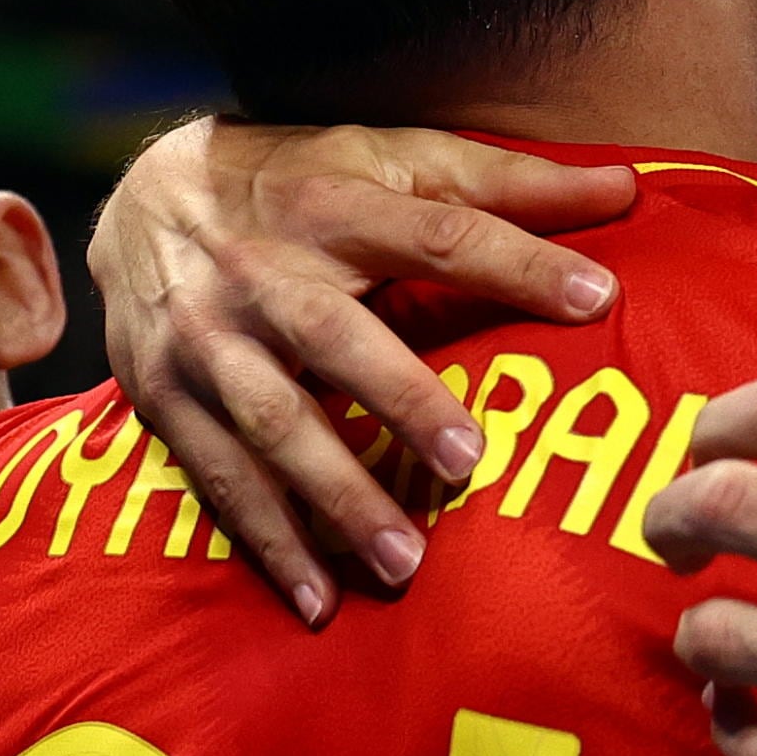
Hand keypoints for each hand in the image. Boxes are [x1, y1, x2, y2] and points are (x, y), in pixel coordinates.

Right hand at [88, 119, 635, 624]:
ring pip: (269, 422)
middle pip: (331, 335)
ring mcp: (203, 341)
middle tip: (468, 463)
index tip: (597, 297)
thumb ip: (503, 182)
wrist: (134, 196)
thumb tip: (622, 189)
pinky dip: (266, 542)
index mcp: (329, 203)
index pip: (433, 231)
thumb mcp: (389, 156)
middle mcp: (259, 271)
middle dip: (397, 399)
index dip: (514, 261)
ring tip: (404, 561)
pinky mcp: (163, 398)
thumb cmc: (294, 181)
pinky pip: (217, 479)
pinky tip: (318, 599)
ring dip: (333, 497)